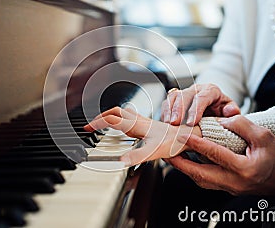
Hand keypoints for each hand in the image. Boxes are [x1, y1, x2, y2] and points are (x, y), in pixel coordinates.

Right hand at [84, 107, 200, 165]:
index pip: (111, 119)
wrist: (187, 135)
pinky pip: (130, 117)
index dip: (97, 122)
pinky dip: (120, 119)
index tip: (87, 128)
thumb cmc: (173, 142)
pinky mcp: (148, 124)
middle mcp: (138, 121)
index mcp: (136, 125)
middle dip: (100, 117)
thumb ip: (136, 156)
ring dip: (109, 116)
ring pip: (122, 113)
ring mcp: (143, 122)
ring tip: (102, 124)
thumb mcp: (153, 151)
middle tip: (91, 125)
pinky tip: (123, 127)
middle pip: (114, 112)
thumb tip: (121, 161)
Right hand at [161, 84, 239, 125]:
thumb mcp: (230, 112)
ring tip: (168, 124)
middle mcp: (196, 89)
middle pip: (184, 95)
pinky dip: (164, 113)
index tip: (191, 122)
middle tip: (175, 124)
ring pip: (173, 97)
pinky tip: (164, 124)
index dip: (195, 109)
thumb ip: (233, 112)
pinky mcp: (175, 100)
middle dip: (179, 109)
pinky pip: (166, 103)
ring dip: (169, 111)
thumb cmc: (222, 113)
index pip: (202, 97)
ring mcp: (184, 93)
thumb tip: (230, 110)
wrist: (215, 110)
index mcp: (211, 91)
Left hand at [166, 115, 274, 195]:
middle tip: (165, 152)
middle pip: (200, 175)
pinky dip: (193, 171)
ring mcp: (230, 188)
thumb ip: (242, 125)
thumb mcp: (264, 136)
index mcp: (244, 169)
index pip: (215, 154)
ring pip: (200, 180)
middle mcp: (234, 182)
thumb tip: (221, 120)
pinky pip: (206, 181)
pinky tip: (186, 161)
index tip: (182, 134)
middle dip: (180, 164)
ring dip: (184, 168)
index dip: (197, 144)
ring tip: (171, 155)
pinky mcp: (228, 189)